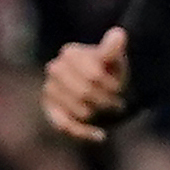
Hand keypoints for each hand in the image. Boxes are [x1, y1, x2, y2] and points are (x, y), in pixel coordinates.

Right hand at [41, 27, 130, 143]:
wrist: (103, 90)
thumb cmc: (111, 73)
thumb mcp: (116, 59)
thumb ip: (115, 48)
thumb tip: (119, 34)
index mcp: (70, 53)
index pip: (93, 76)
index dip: (111, 86)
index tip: (119, 88)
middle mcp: (54, 68)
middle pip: (84, 93)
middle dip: (106, 101)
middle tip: (117, 104)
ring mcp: (50, 89)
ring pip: (78, 110)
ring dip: (99, 115)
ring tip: (107, 112)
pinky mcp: (50, 110)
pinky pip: (64, 125)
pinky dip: (84, 132)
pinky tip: (100, 135)